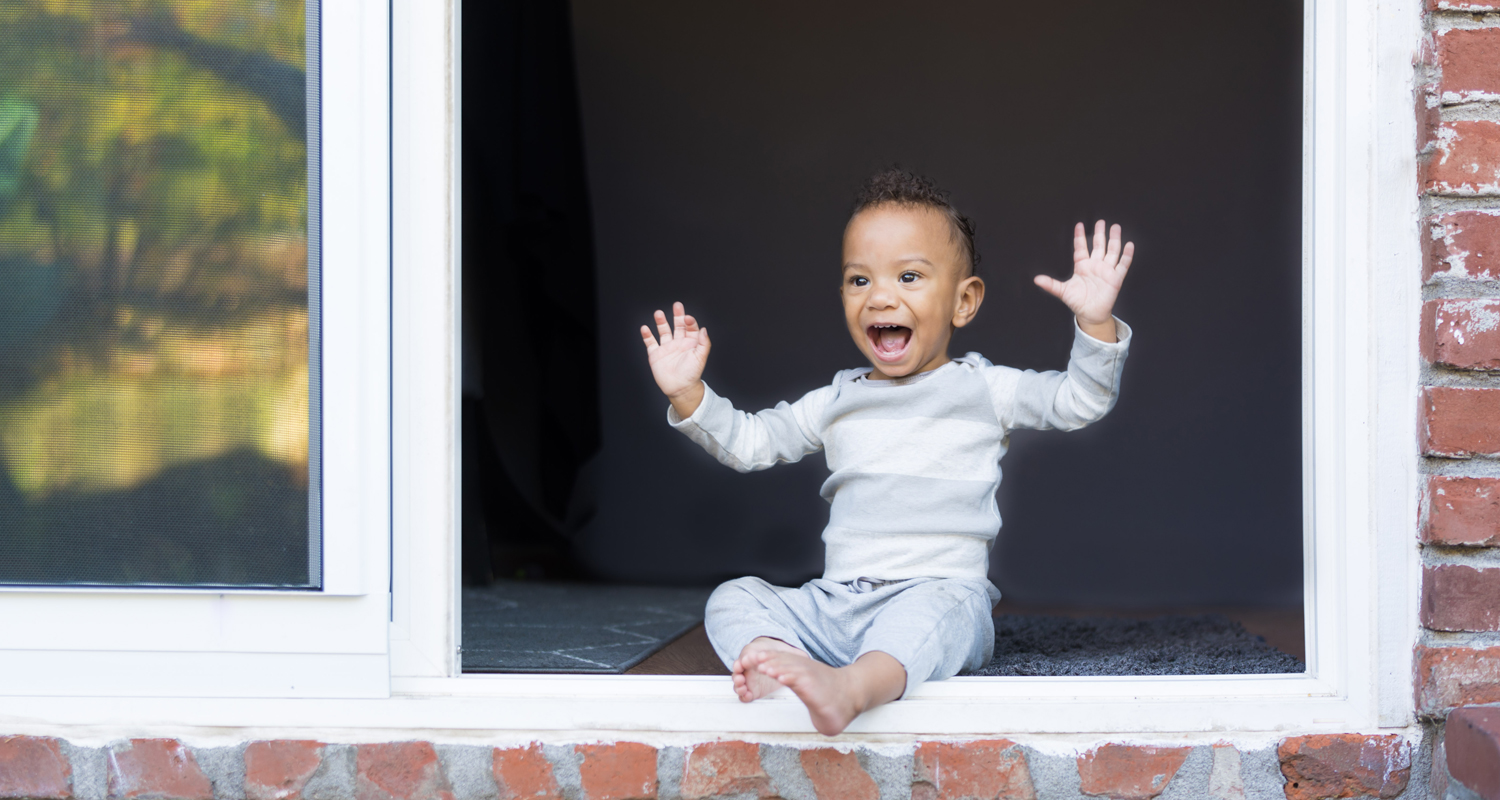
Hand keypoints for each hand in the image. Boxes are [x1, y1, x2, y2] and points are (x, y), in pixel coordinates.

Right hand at [641, 301, 710, 417]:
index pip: (690, 328)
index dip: (690, 321)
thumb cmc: (692, 374)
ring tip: (659, 313)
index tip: (688, 318)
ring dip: (661, 322)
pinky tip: (645, 328)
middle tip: (677, 305)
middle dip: (677, 316)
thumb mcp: (701, 357)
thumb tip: (704, 329)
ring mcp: (667, 348)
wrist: (680, 389)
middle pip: (678, 326)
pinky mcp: (656, 354)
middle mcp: (678, 343)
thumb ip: (704, 343)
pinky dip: (647, 335)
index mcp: (690, 343)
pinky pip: (650, 343)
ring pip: (663, 331)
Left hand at [1034, 220, 1133, 339]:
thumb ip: (1051, 284)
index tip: (1079, 224)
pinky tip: (1129, 245)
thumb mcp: (1062, 291)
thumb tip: (1036, 280)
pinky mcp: (1116, 278)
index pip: (1081, 247)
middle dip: (1100, 233)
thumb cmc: (1077, 302)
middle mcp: (1095, 265)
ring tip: (1115, 227)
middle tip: (1101, 221)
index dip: (1080, 236)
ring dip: (1114, 240)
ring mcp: (1106, 271)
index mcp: (1082, 266)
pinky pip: (1123, 265)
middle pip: (1098, 245)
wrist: (1090, 314)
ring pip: (1112, 251)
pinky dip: (1126, 255)